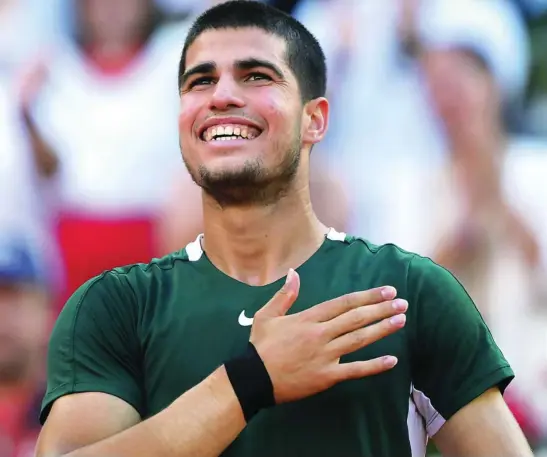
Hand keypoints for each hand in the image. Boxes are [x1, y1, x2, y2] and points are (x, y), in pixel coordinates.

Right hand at [250, 269, 406, 403]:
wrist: (253, 379)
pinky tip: (392, 360)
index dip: (367, 296)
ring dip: (382, 329)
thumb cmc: (261, 346)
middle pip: (356, 318)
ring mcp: (326, 356)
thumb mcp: (266, 315)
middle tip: (402, 302)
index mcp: (308, 318)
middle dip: (381, 309)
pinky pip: (355, 370)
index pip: (344, 303)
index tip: (386, 291)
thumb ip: (284, 294)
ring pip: (359, 340)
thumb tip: (294, 273)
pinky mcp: (327, 376)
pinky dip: (374, 366)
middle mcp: (321, 334)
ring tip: (401, 320)